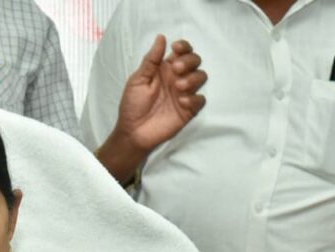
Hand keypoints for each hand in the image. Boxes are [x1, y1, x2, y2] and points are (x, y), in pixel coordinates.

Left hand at [117, 35, 206, 151]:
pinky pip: (201, 100)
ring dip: (192, 78)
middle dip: (189, 61)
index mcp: (165, 69)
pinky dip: (194, 98)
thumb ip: (150, 60)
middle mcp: (177, 78)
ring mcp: (184, 94)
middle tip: (176, 70)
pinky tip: (181, 102)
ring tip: (178, 87)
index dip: (183, 47)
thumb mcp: (138, 80)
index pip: (181, 52)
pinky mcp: (188, 110)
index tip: (175, 49)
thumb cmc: (132, 105)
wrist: (133, 132)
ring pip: (201, 77)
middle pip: (195, 61)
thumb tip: (161, 37)